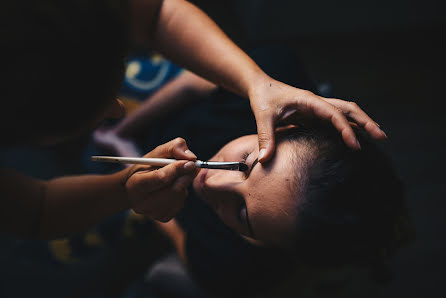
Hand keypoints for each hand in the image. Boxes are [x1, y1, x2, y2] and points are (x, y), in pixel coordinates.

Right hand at [124, 138, 197, 221]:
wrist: (139, 186)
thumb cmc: (149, 165)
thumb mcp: (158, 152)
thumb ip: (174, 148)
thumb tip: (191, 158)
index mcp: (135, 184)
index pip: (160, 178)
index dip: (177, 169)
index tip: (190, 162)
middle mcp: (141, 203)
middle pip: (173, 190)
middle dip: (185, 175)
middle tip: (193, 165)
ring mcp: (152, 213)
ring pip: (179, 196)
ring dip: (183, 183)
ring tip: (175, 177)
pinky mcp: (163, 217)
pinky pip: (180, 203)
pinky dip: (182, 193)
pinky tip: (174, 188)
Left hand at [249, 77, 386, 162]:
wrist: (261, 88)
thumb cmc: (263, 99)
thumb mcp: (263, 117)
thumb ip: (265, 137)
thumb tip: (264, 159)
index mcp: (309, 100)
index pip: (333, 114)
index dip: (345, 129)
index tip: (354, 145)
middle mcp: (317, 103)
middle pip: (348, 109)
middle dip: (366, 122)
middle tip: (382, 137)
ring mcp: (317, 109)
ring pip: (345, 114)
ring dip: (361, 124)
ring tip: (377, 137)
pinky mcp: (314, 115)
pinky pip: (335, 122)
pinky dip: (348, 128)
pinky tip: (356, 140)